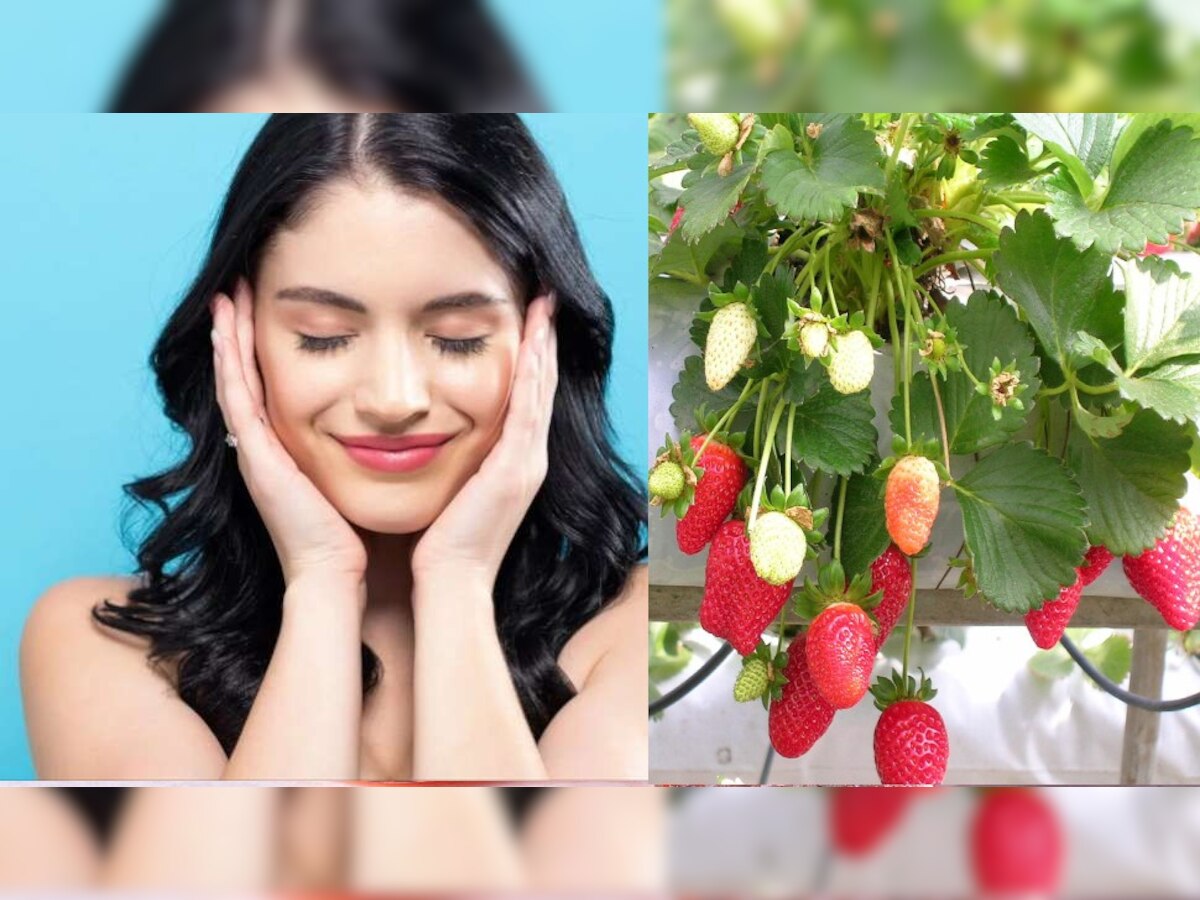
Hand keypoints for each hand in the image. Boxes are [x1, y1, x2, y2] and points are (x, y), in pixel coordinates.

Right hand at [211, 279, 367, 588]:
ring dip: (229, 332)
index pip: (274, 383)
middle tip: (240, 283)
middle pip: (247, 373)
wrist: (338, 578)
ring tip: (228, 290)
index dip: (266, 344)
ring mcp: (256, 450)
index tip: (271, 303)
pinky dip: (229, 358)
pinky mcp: (257, 456)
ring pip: (235, 376)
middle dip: (242, 329)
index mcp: (289, 448)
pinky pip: (237, 396)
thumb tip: (398, 424)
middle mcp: (266, 446)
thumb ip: (365, 448)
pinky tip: (225, 324)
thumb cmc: (355, 535)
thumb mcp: (356, 476)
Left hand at [411, 294, 557, 587]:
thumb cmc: (441, 544)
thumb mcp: (453, 489)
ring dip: (544, 346)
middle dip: (545, 342)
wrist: (450, 582)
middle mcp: (529, 458)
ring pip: (540, 390)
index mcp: (514, 463)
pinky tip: (533, 341)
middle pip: (541, 387)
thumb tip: (431, 432)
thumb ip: (455, 461)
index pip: (527, 398)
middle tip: (546, 299)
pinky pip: (529, 408)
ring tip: (545, 306)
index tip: (530, 321)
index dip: (532, 359)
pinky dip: (533, 372)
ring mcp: (528, 462)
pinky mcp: (517, 467)